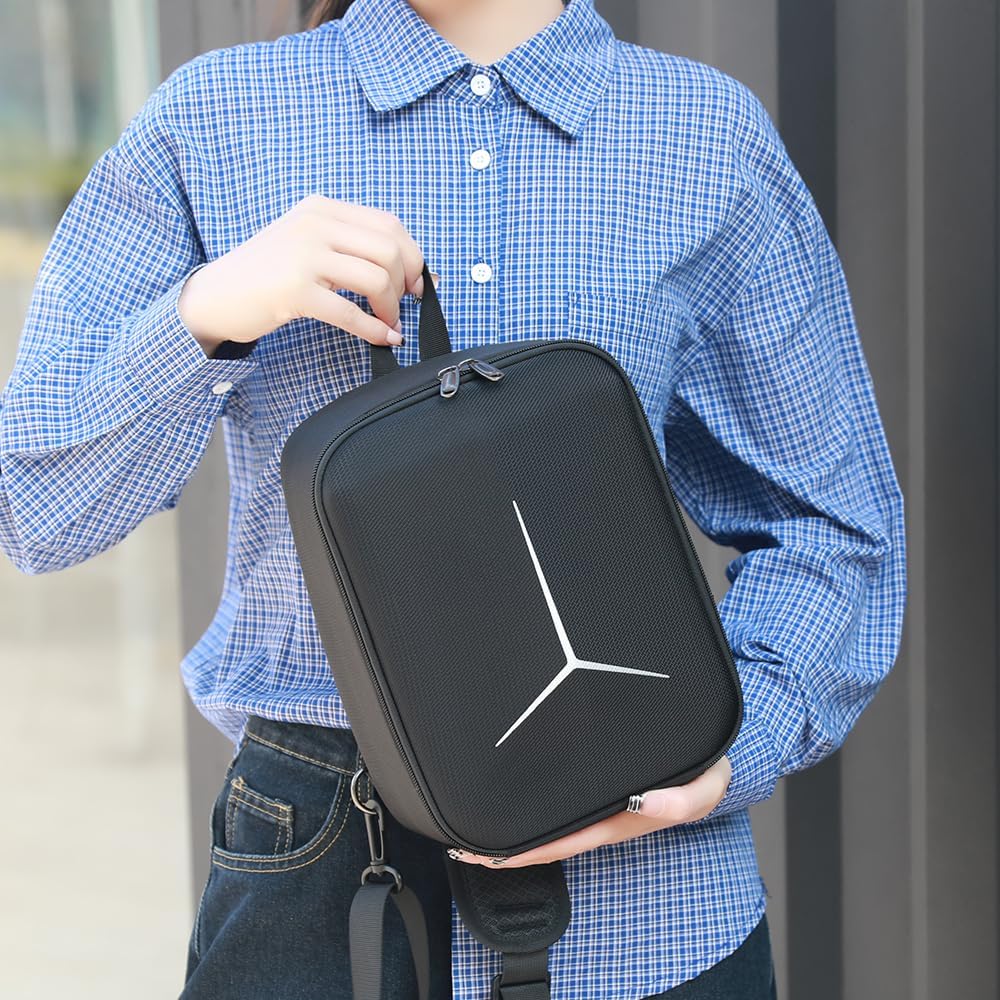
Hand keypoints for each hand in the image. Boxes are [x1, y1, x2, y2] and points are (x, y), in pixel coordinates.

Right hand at [178, 194, 436, 355]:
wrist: (215, 296)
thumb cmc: (267, 275)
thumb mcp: (308, 244)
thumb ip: (350, 248)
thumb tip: (413, 271)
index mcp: (322, 209)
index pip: (388, 224)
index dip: (412, 257)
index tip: (415, 283)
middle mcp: (314, 224)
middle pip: (388, 250)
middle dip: (405, 283)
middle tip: (404, 306)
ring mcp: (303, 255)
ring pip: (375, 278)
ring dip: (391, 308)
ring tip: (389, 323)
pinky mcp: (295, 290)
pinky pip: (350, 312)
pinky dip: (374, 330)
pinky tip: (383, 339)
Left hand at [450, 756, 731, 867]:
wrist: (709, 756)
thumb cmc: (704, 771)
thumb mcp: (705, 785)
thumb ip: (681, 799)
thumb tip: (646, 802)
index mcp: (619, 820)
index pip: (564, 842)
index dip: (525, 852)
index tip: (488, 856)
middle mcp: (601, 817)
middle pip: (546, 839)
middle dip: (505, 848)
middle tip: (461, 844)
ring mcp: (596, 804)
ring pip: (547, 822)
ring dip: (511, 827)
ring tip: (470, 826)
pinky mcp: (593, 786)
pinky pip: (556, 802)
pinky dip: (527, 804)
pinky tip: (506, 798)